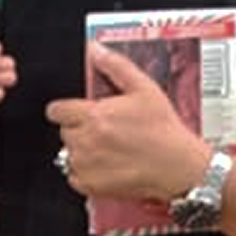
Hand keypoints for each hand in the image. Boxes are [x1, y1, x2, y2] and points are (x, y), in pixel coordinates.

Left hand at [45, 44, 210, 201]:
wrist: (178, 166)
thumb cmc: (164, 129)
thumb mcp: (144, 88)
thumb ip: (115, 66)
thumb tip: (95, 50)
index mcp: (94, 116)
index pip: (56, 111)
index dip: (68, 110)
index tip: (79, 112)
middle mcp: (85, 141)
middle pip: (65, 131)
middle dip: (80, 128)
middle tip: (106, 130)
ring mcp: (85, 165)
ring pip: (68, 153)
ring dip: (82, 150)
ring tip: (110, 148)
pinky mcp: (90, 185)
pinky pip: (73, 176)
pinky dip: (85, 172)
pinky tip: (107, 164)